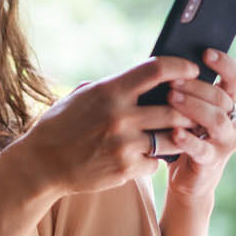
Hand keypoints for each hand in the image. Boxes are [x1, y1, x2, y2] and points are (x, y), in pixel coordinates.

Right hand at [11, 56, 210, 196]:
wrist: (41, 165)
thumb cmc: (60, 126)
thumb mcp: (81, 96)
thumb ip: (112, 86)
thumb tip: (144, 76)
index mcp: (110, 91)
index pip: (157, 69)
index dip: (181, 66)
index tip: (192, 69)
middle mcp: (120, 117)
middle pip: (175, 108)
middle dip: (189, 108)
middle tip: (194, 108)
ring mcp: (124, 145)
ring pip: (172, 138)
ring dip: (180, 135)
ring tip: (181, 132)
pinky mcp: (125, 170)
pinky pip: (156, 162)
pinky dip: (155, 159)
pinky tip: (149, 155)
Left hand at [151, 48, 235, 204]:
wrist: (188, 177)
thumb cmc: (185, 134)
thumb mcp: (190, 109)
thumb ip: (188, 89)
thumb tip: (170, 62)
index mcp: (232, 102)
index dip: (224, 63)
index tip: (205, 52)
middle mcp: (235, 120)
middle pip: (221, 97)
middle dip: (196, 86)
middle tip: (173, 81)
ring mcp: (227, 142)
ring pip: (216, 119)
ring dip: (193, 107)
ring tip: (171, 99)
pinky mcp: (213, 161)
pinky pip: (202, 148)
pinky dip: (188, 139)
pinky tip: (174, 132)